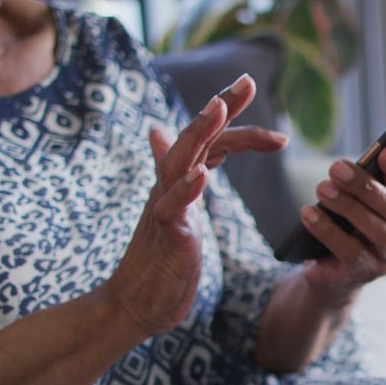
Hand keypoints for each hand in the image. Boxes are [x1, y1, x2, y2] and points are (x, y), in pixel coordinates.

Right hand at [105, 74, 286, 335]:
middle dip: (221, 107)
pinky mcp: (165, 236)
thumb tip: (159, 133)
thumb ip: (175, 174)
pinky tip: (201, 173)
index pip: (208, 138)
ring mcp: (166, 209)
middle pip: (195, 137)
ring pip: (179, 162)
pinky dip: (185, 189)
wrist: (133, 303)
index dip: (228, 113)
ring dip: (199, 134)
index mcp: (180, 182)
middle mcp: (170, 187)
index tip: (251, 86)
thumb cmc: (159, 260)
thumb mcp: (173, 210)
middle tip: (248, 81)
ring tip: (217, 107)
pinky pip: (173, 208)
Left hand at [298, 135, 385, 304]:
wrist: (338, 269)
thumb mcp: (381, 196)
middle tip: (336, 167)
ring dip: (348, 207)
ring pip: (377, 231)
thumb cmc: (362, 223)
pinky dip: (328, 231)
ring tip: (323, 188)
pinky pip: (350, 251)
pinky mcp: (364, 273)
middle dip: (366, 186)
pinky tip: (309, 214)